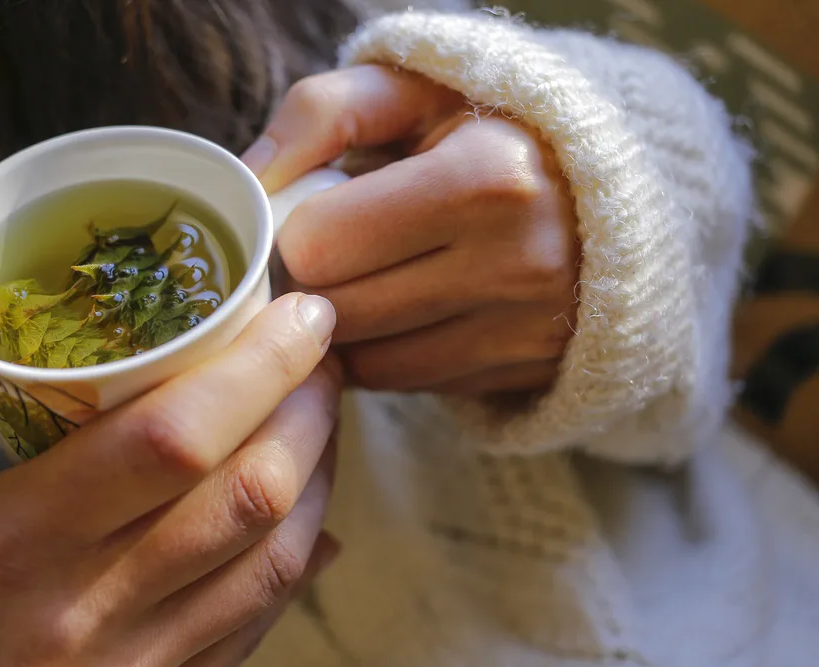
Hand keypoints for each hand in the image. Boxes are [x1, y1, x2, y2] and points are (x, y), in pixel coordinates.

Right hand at [0, 293, 340, 666]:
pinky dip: (302, 552)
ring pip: (275, 557)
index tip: (301, 316)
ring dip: (319, 475)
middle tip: (320, 358)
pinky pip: (263, 617)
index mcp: (19, 537)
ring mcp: (138, 659)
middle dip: (308, 411)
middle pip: (248, 493)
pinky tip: (312, 511)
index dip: (257, 369)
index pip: (172, 438)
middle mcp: (91, 606)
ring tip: (320, 419)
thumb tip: (14, 302)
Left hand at [243, 66, 579, 395]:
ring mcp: (525, 331)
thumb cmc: (488, 130)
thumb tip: (249, 179)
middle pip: (336, 313)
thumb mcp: (411, 91)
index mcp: (484, 179)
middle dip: (314, 282)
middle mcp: (515, 264)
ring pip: (365, 363)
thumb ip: (319, 115)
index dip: (295, 232)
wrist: (609, 190)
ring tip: (368, 275)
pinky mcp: (524, 372)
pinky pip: (406, 384)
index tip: (310, 215)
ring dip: (345, 326)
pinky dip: (385, 353)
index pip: (319, 246)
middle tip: (331, 250)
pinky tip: (402, 308)